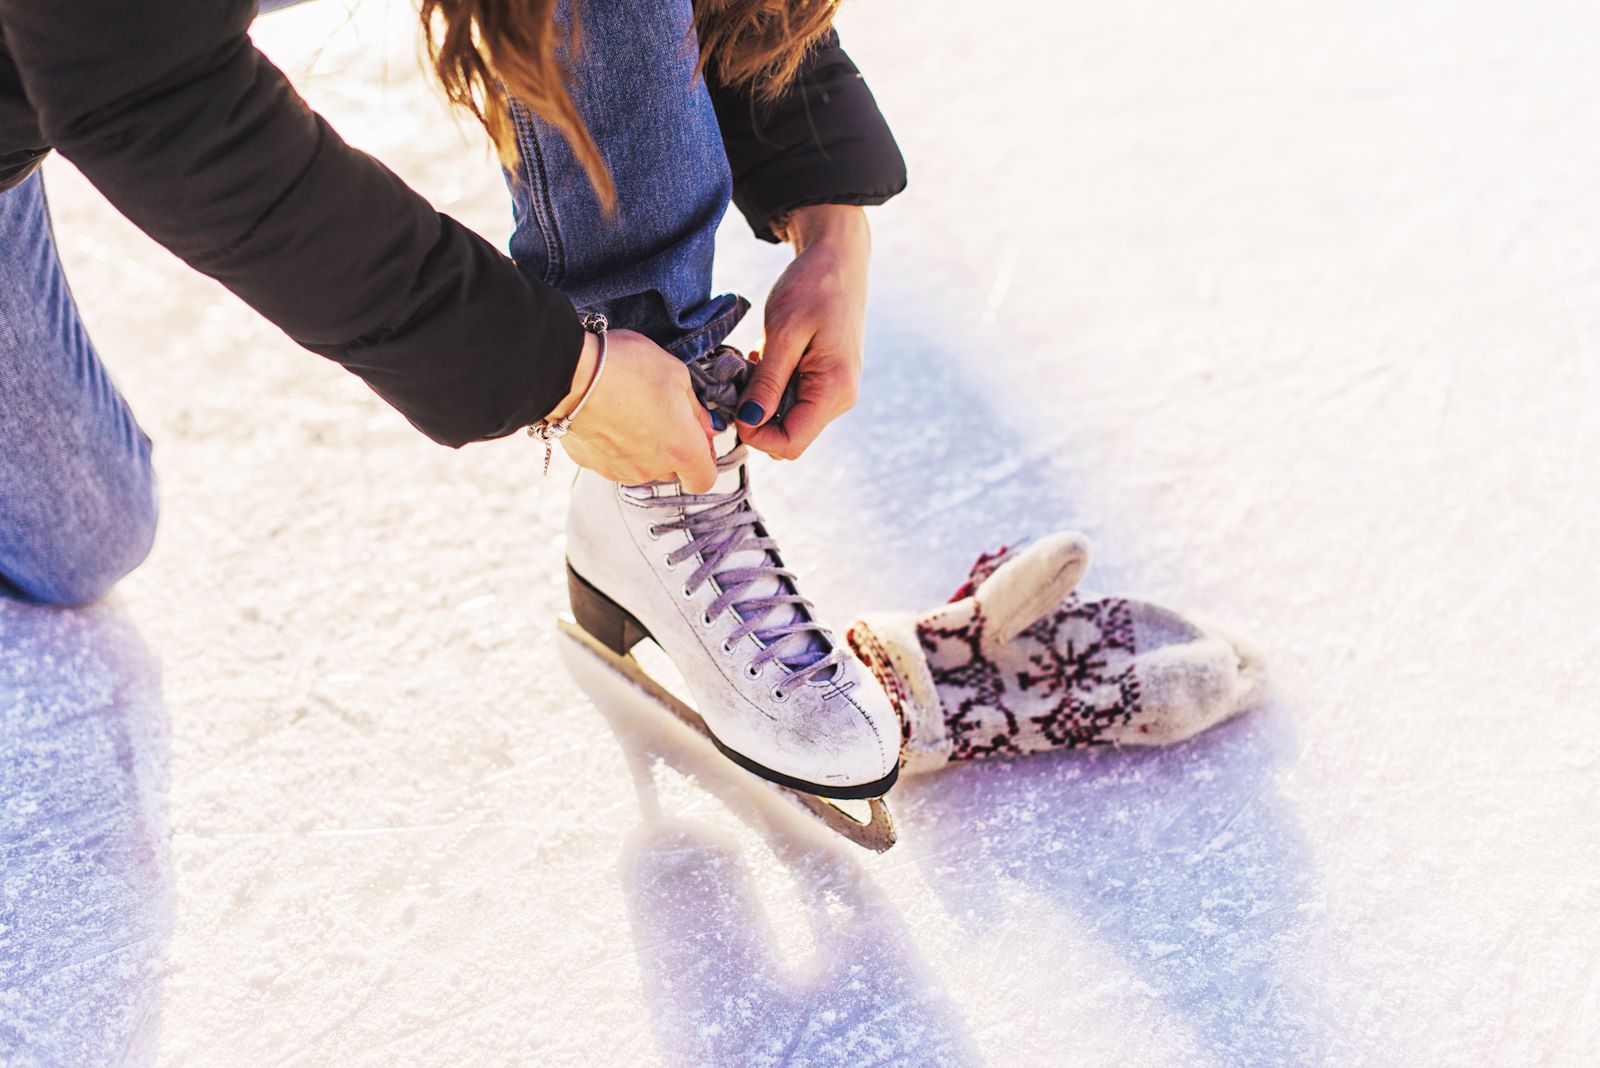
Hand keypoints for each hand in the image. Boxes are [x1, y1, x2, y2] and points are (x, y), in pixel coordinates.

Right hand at [556, 328, 717, 490]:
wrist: (570, 374)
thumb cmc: (628, 368)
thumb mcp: (676, 375)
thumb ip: (695, 408)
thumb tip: (706, 427)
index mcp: (681, 449)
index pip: (704, 478)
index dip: (705, 458)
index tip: (698, 437)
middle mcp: (651, 469)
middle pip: (672, 470)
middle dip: (672, 447)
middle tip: (661, 411)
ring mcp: (619, 470)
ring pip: (641, 464)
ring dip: (642, 445)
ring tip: (630, 409)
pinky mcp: (592, 464)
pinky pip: (612, 458)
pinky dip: (614, 442)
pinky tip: (607, 414)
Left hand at [737, 204, 869, 459]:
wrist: (837, 258)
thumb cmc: (813, 287)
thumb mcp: (783, 332)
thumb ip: (768, 382)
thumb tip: (749, 422)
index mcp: (834, 391)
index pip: (790, 444)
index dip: (756, 434)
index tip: (734, 404)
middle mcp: (839, 399)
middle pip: (787, 436)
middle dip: (757, 416)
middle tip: (741, 377)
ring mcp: (833, 391)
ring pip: (786, 418)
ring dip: (762, 399)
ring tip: (757, 360)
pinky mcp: (824, 380)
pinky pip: (791, 399)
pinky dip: (771, 386)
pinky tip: (768, 356)